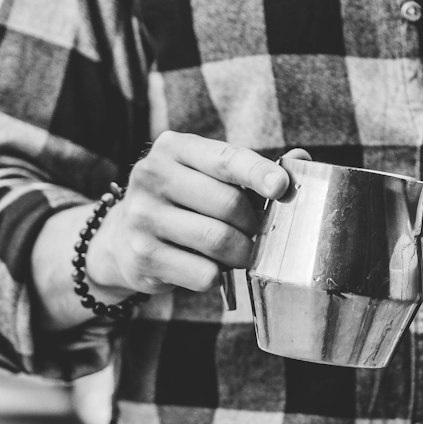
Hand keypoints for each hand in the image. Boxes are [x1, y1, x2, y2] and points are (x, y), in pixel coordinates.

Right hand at [87, 133, 309, 295]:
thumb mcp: (208, 173)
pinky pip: (204, 274)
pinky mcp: (142, 257)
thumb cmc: (184, 200)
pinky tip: (211, 267)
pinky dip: (219, 275)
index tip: (281, 187)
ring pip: (218, 241)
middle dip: (255, 224)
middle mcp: (151, 176)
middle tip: (258, 231)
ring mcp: (143, 218)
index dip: (258, 173)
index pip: (226, 159)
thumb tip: (301, 160)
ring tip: (242, 251)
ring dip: (242, 252)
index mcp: (174, 148)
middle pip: (229, 205)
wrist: (122, 237)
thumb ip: (252, 167)